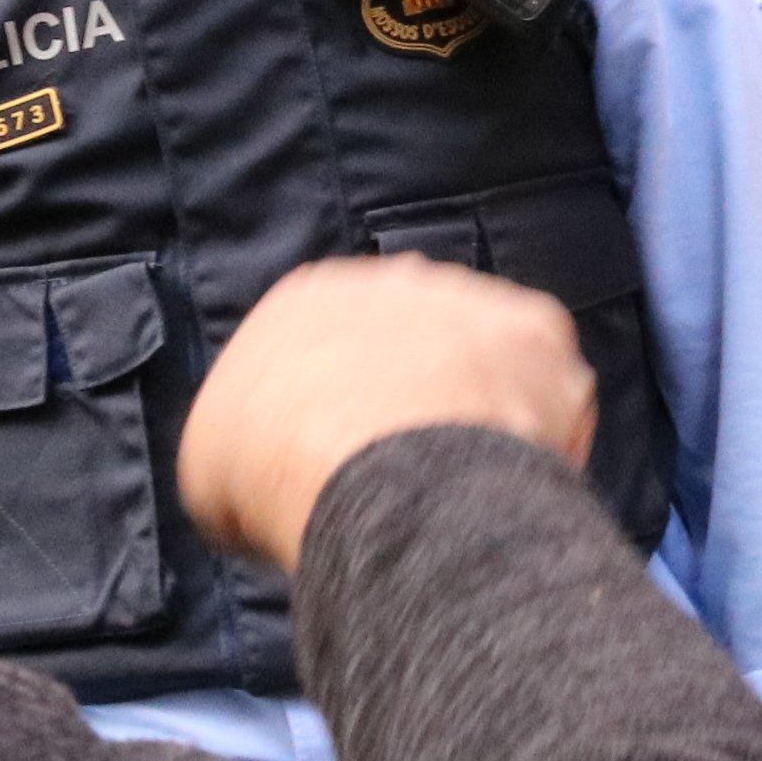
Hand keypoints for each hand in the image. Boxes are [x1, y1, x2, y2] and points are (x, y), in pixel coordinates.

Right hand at [176, 257, 595, 574]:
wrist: (372, 467)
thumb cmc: (275, 468)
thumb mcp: (213, 463)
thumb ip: (249, 440)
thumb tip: (268, 463)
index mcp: (305, 300)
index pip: (331, 347)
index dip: (345, 409)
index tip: (353, 460)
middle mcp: (392, 278)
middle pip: (412, 342)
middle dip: (420, 395)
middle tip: (419, 471)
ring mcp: (470, 295)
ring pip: (486, 356)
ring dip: (488, 406)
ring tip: (478, 482)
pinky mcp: (538, 327)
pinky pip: (548, 382)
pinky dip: (545, 425)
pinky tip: (524, 472)